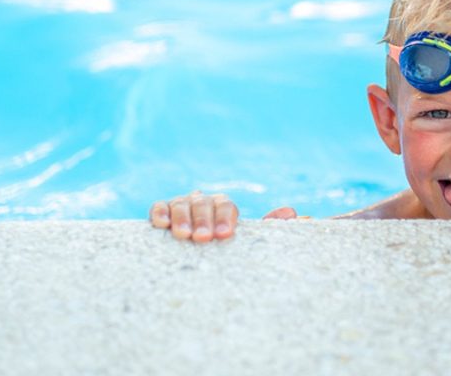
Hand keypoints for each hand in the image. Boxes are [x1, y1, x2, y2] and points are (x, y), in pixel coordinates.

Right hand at [150, 191, 297, 242]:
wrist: (198, 249)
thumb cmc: (225, 244)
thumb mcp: (245, 238)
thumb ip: (267, 226)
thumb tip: (292, 213)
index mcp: (224, 205)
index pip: (226, 205)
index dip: (226, 218)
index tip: (225, 235)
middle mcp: (203, 201)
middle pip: (204, 203)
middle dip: (204, 220)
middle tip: (204, 238)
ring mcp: (182, 204)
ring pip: (181, 204)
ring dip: (183, 218)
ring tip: (184, 236)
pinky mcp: (162, 211)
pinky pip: (159, 207)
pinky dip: (160, 212)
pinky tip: (161, 224)